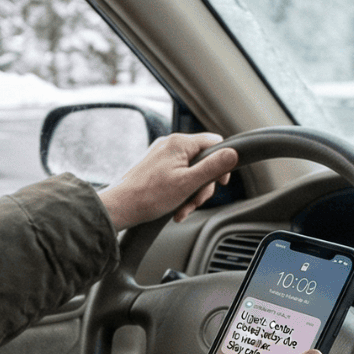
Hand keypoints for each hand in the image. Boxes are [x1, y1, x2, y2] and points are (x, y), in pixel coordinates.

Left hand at [98, 132, 237, 229]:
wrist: (119, 207)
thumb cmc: (149, 196)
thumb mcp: (188, 183)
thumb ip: (213, 167)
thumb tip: (233, 153)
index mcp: (180, 143)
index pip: (215, 143)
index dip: (222, 164)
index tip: (220, 183)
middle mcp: (170, 144)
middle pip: (203, 161)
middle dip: (203, 185)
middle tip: (195, 202)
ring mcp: (161, 155)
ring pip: (190, 171)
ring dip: (191, 193)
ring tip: (182, 210)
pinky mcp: (154, 167)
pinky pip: (176, 176)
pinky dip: (179, 192)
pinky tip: (175, 208)